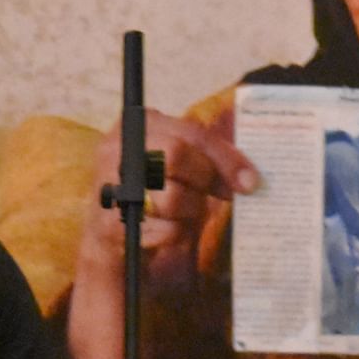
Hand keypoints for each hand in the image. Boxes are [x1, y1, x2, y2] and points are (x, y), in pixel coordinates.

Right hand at [79, 110, 260, 292]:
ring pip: (173, 196)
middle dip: (207, 178)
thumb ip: (205, 156)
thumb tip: (247, 178)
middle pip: (175, 155)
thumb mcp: (176, 162)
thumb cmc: (155, 190)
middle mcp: (115, 148)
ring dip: (191, 210)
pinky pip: (166, 229)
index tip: (250, 179)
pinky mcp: (109, 224)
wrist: (113, 234)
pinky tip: (168, 230)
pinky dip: (177, 234)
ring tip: (186, 211)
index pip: (191, 133)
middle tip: (225, 195)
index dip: (225, 157)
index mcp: (137, 124)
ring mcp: (109, 184)